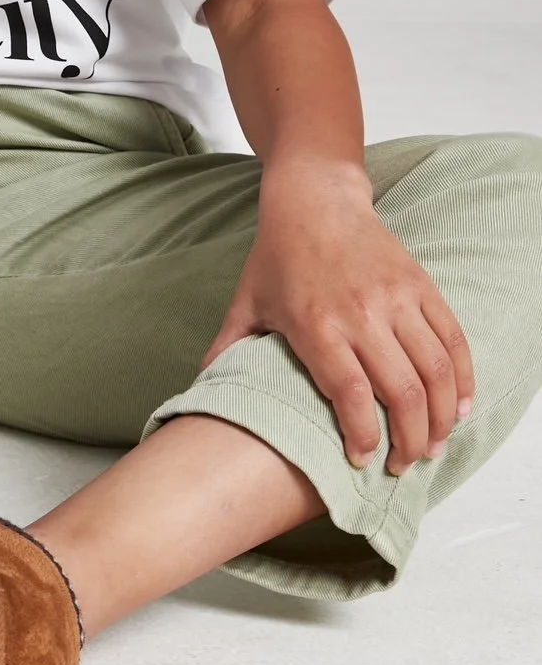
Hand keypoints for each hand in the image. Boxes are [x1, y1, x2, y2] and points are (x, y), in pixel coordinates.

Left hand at [200, 165, 474, 474]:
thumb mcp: (247, 303)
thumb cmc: (278, 256)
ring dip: (441, 418)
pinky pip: (452, 339)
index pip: (350, 394)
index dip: (363, 436)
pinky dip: (462, 378)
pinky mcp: (420, 285)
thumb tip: (202, 390)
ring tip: (433, 446)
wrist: (315, 198)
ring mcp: (396, 298)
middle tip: (403, 466)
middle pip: (402, 392)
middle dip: (409, 442)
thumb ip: (227, 349)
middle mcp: (361, 313)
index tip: (364, 462)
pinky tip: (458, 406)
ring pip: (435, 371)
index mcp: (316, 324)